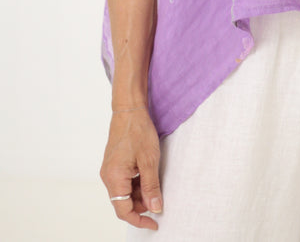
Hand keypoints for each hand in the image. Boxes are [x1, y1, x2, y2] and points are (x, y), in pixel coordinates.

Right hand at [100, 106, 162, 229]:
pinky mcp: (113, 164)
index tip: (155, 223)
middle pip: (123, 203)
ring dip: (139, 194)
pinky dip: (136, 184)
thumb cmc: (138, 131)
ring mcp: (109, 170)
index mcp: (114, 178)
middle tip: (158, 200)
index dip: (140, 220)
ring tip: (155, 184)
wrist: (129, 109)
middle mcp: (107, 176)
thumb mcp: (150, 160)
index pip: (124, 211)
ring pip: (124, 192)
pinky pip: (123, 182)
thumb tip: (155, 209)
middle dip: (141, 205)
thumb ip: (151, 187)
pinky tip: (147, 176)